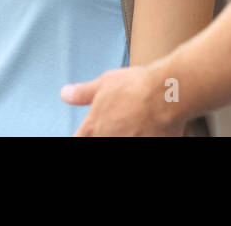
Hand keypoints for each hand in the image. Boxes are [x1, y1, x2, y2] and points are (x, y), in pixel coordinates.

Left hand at [61, 65, 186, 135]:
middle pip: (99, 142)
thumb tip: (64, 94)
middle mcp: (106, 140)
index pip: (79, 139)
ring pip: (120, 143)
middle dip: (107, 134)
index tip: (92, 131)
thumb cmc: (135, 86)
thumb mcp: (104, 83)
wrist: (165, 95)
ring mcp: (127, 145)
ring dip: (125, 135)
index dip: (85, 135)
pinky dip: (142, 137)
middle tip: (121, 126)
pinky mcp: (148, 147)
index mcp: (93, 128)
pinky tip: (146, 131)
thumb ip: (82, 93)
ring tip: (134, 127)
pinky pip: (140, 142)